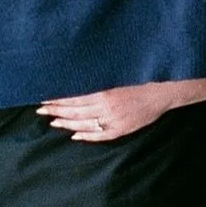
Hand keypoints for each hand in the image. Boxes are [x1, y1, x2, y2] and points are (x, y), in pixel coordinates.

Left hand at [37, 76, 205, 142]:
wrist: (165, 87)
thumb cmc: (141, 74)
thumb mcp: (117, 70)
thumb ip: (97, 75)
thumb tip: (74, 75)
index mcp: (103, 90)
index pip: (72, 96)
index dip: (56, 98)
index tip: (42, 97)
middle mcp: (106, 106)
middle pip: (74, 110)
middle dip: (55, 110)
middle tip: (39, 110)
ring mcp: (113, 120)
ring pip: (83, 124)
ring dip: (66, 122)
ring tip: (52, 121)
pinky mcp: (122, 129)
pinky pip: (99, 136)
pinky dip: (85, 136)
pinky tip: (74, 135)